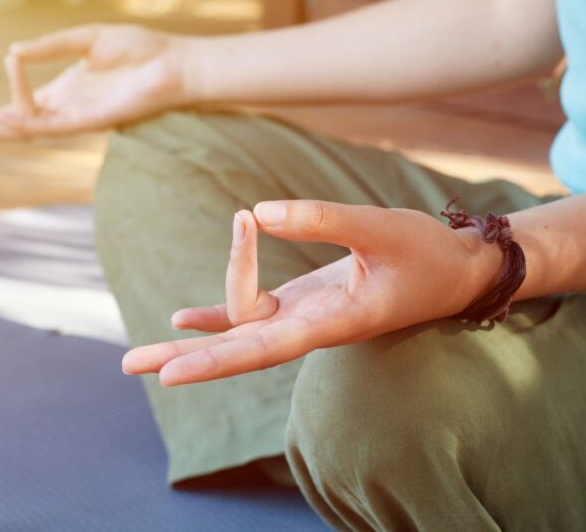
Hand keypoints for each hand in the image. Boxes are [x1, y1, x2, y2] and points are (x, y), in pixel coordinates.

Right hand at [0, 24, 190, 141]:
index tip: (1, 67)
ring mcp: (78, 116)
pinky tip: (7, 119)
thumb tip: (13, 52)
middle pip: (17, 123)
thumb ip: (50, 46)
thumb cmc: (141, 49)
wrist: (173, 62)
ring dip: (0, 128)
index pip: (22, 104)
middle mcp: (67, 107)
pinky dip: (28, 120)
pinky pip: (54, 124)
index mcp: (65, 90)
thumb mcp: (87, 39)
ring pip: (30, 129)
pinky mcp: (92, 120)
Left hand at [122, 200, 501, 385]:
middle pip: (241, 349)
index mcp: (335, 319)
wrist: (455, 270)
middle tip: (130, 365)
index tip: (171, 374)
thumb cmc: (428, 252)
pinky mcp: (307, 302)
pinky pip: (256, 312)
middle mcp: (314, 326)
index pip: (267, 344)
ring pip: (243, 330)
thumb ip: (323, 219)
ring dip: (198, 336)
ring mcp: (307, 315)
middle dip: (187, 358)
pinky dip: (221, 314)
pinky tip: (184, 318)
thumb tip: (258, 211)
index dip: (219, 358)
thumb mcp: (381, 227)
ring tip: (141, 352)